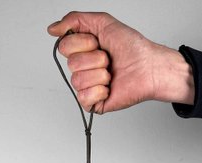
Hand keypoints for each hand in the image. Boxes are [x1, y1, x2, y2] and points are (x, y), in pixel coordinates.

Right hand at [48, 12, 194, 113]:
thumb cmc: (132, 48)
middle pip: (71, 64)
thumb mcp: (103, 22)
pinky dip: (99, 91)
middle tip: (108, 60)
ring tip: (111, 74)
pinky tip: (109, 89)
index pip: (64, 47)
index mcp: (82, 51)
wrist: (149, 68)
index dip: (83, 43)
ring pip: (77, 80)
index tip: (98, 43)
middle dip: (95, 59)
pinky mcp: (93, 103)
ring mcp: (87, 87)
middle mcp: (83, 69)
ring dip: (99, 74)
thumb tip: (52, 29)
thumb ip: (75, 20)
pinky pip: (83, 98)